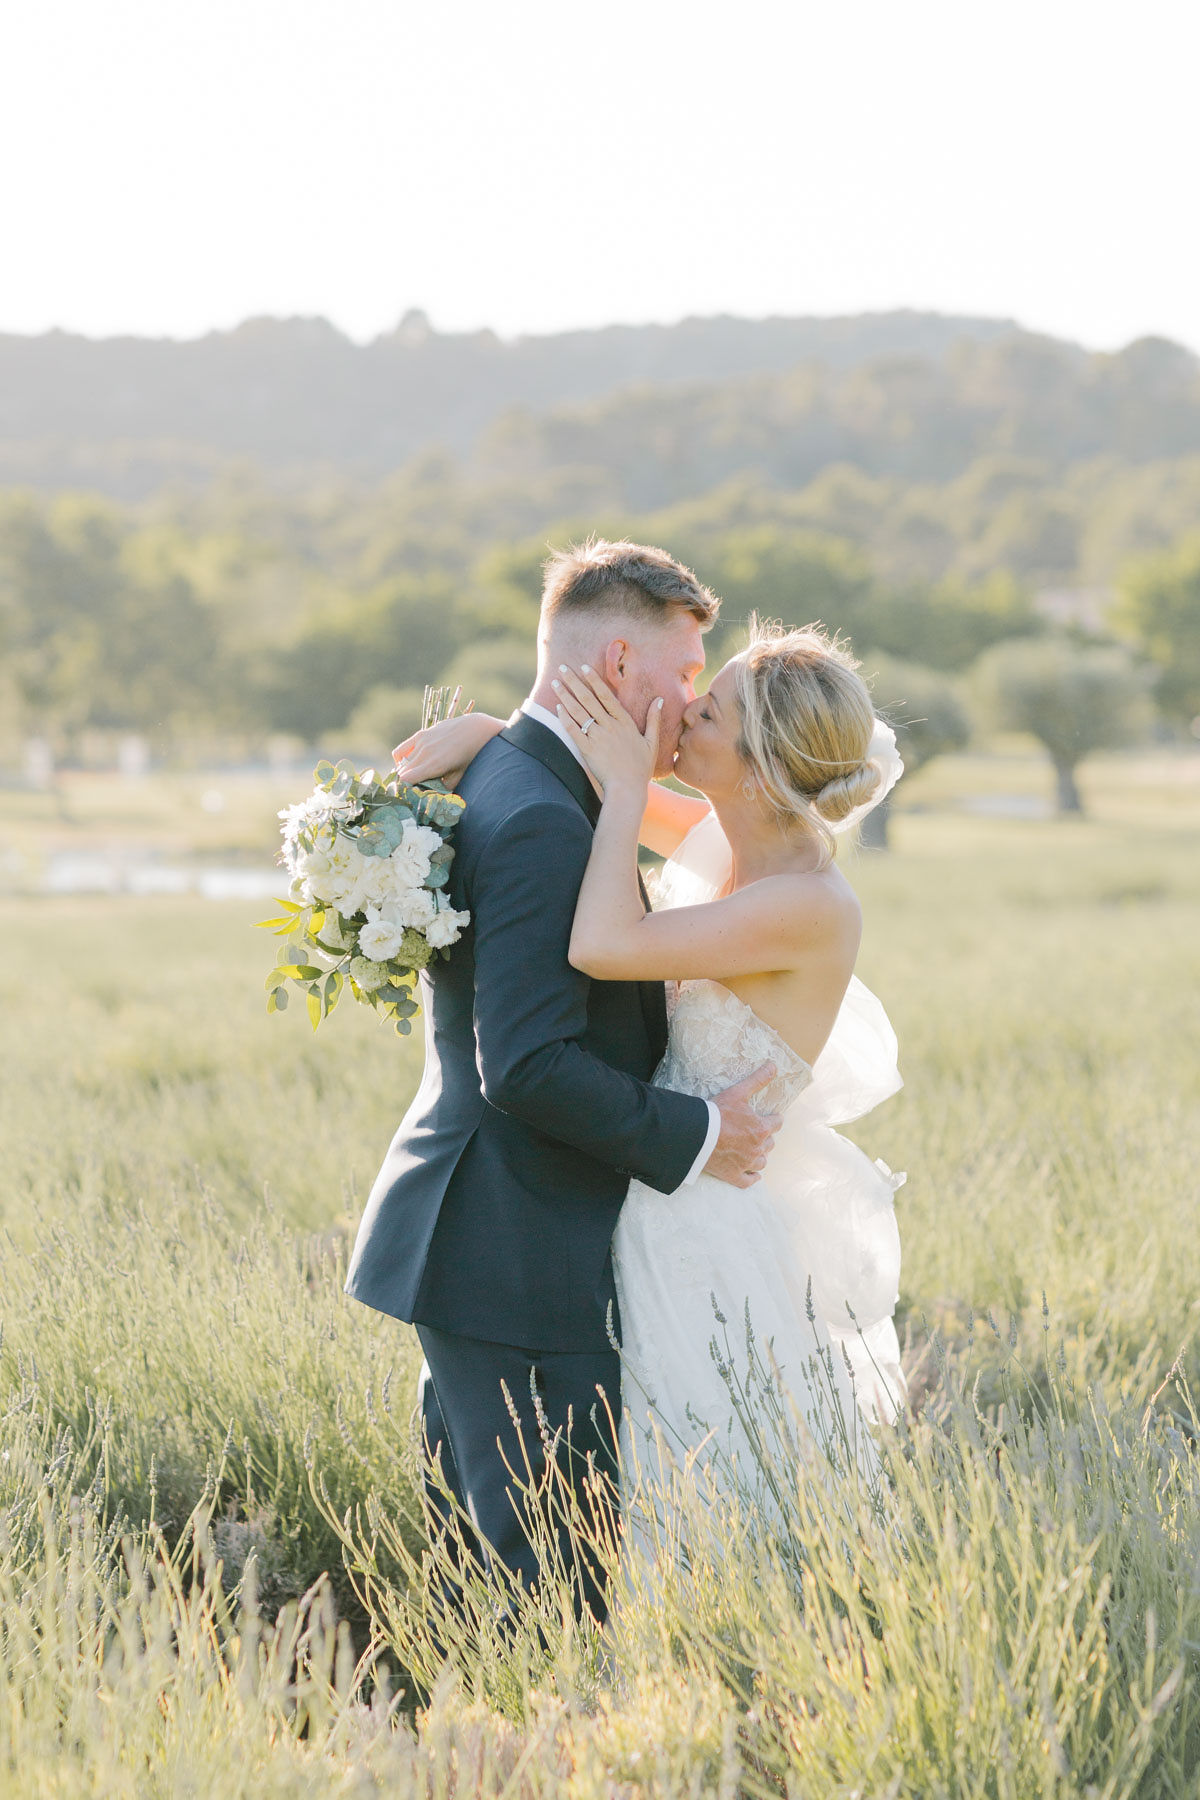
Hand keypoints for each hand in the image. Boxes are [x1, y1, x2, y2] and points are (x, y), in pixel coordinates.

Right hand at [392, 712, 504, 787]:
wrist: (476, 730)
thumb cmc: (471, 756)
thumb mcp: (460, 777)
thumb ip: (444, 787)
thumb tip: (431, 793)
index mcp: (434, 765)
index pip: (406, 780)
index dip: (408, 788)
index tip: (415, 793)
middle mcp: (425, 753)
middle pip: (402, 773)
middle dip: (407, 782)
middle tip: (418, 786)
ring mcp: (421, 742)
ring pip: (401, 763)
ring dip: (405, 771)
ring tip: (416, 775)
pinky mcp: (420, 734)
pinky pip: (400, 751)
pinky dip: (401, 759)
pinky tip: (410, 763)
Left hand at [552, 664, 659, 796]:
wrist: (627, 788)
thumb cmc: (640, 768)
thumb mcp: (652, 742)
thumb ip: (653, 719)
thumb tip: (659, 700)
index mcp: (624, 722)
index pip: (606, 696)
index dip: (594, 680)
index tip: (584, 668)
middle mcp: (609, 726)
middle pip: (589, 699)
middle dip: (574, 681)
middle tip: (563, 668)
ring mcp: (597, 737)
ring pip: (579, 711)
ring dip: (566, 695)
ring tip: (555, 683)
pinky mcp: (587, 749)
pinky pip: (573, 730)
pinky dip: (565, 718)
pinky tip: (558, 707)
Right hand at [706, 1063, 780, 1189]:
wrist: (696, 1136)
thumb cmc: (717, 1113)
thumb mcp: (738, 1093)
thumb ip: (757, 1079)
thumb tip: (773, 1065)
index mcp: (761, 1129)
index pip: (776, 1123)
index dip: (773, 1119)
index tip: (770, 1118)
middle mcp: (758, 1148)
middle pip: (770, 1144)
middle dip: (765, 1138)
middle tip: (757, 1132)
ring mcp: (746, 1164)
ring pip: (762, 1163)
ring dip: (760, 1157)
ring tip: (754, 1151)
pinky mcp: (734, 1176)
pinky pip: (748, 1181)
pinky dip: (752, 1178)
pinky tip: (753, 1175)